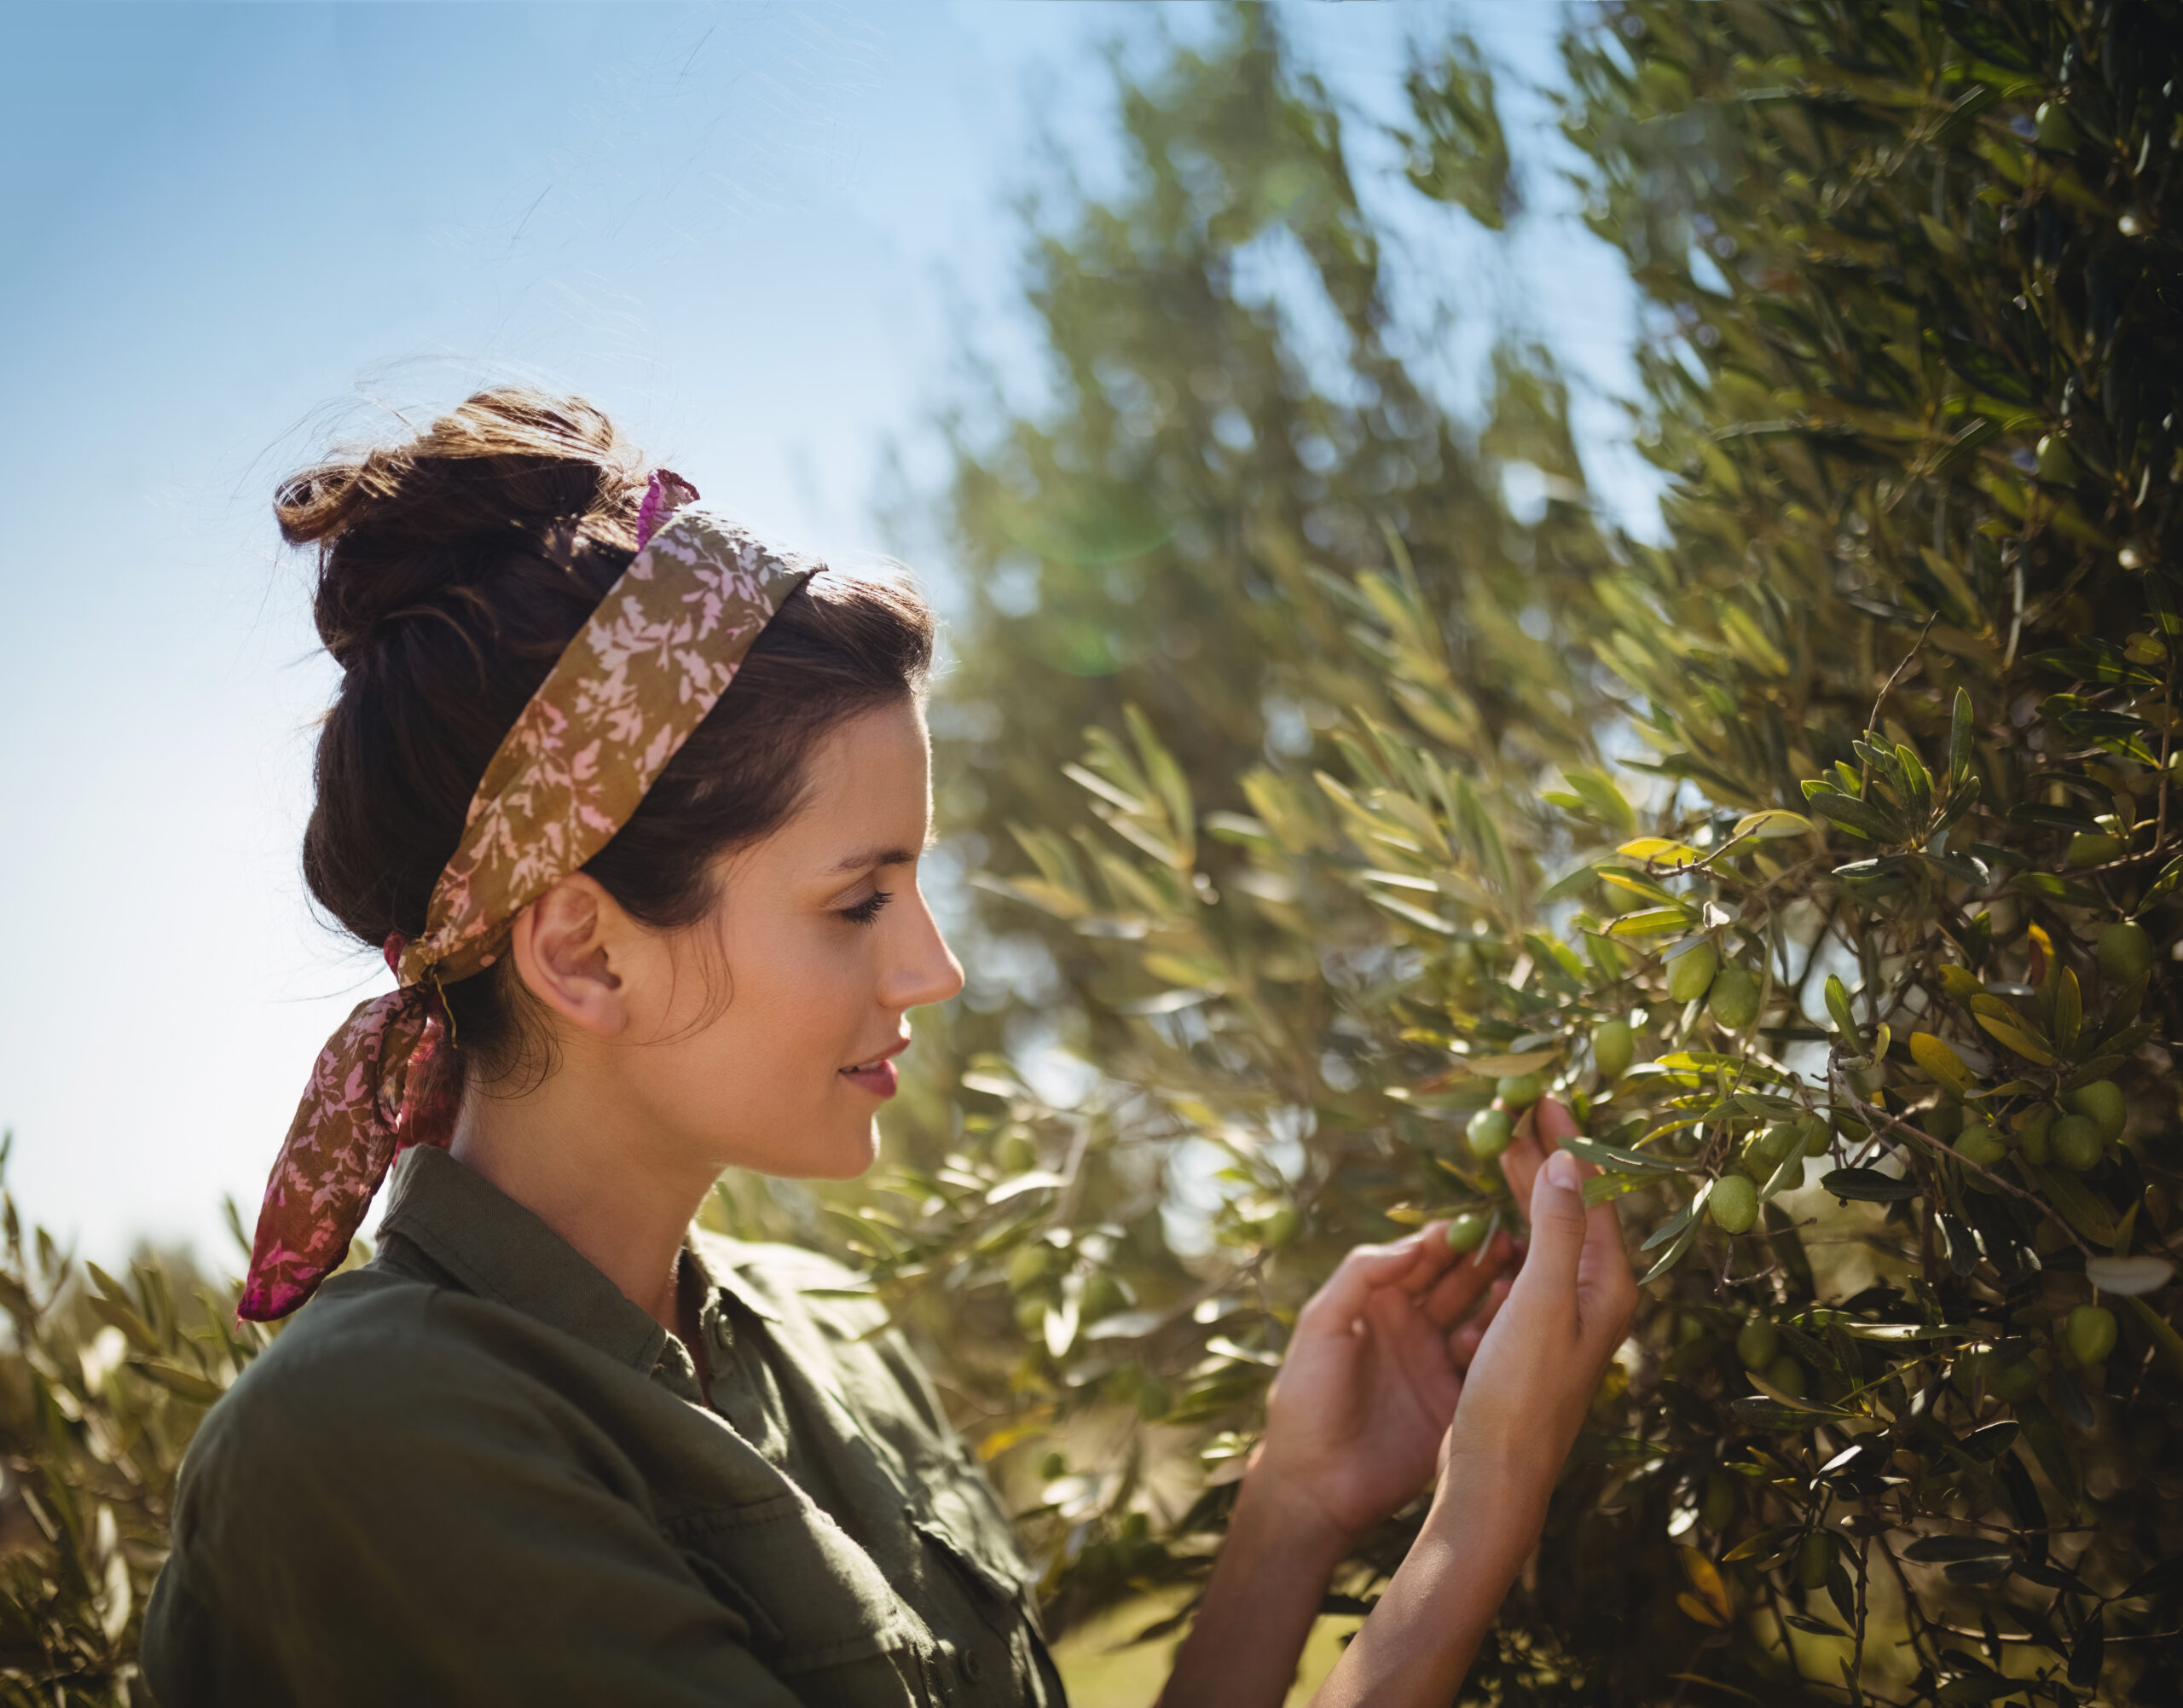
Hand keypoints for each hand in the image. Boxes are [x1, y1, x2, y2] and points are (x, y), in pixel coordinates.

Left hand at [1250, 1217, 1520, 1548]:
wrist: (1317, 1486)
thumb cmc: (1306, 1400)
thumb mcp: (1321, 1326)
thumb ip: (1361, 1276)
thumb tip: (1414, 1243)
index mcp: (1375, 1303)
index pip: (1419, 1258)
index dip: (1448, 1239)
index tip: (1477, 1224)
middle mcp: (1409, 1327)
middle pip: (1455, 1281)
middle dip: (1483, 1260)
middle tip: (1513, 1244)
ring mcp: (1435, 1363)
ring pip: (1477, 1317)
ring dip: (1498, 1297)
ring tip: (1522, 1280)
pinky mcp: (1455, 1401)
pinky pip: (1486, 1365)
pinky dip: (1502, 1345)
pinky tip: (1513, 1331)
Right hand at [1433, 1097, 1637, 1493]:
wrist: (1496, 1473)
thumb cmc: (1520, 1393)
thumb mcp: (1541, 1301)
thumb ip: (1557, 1228)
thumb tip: (1569, 1161)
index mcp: (1608, 1287)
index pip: (1593, 1193)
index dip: (1569, 1142)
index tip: (1544, 1097)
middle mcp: (1595, 1298)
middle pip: (1573, 1208)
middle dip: (1546, 1156)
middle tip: (1517, 1108)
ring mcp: (1566, 1317)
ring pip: (1549, 1232)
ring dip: (1528, 1189)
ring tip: (1503, 1147)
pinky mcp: (1535, 1335)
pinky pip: (1529, 1260)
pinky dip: (1511, 1228)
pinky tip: (1492, 1220)